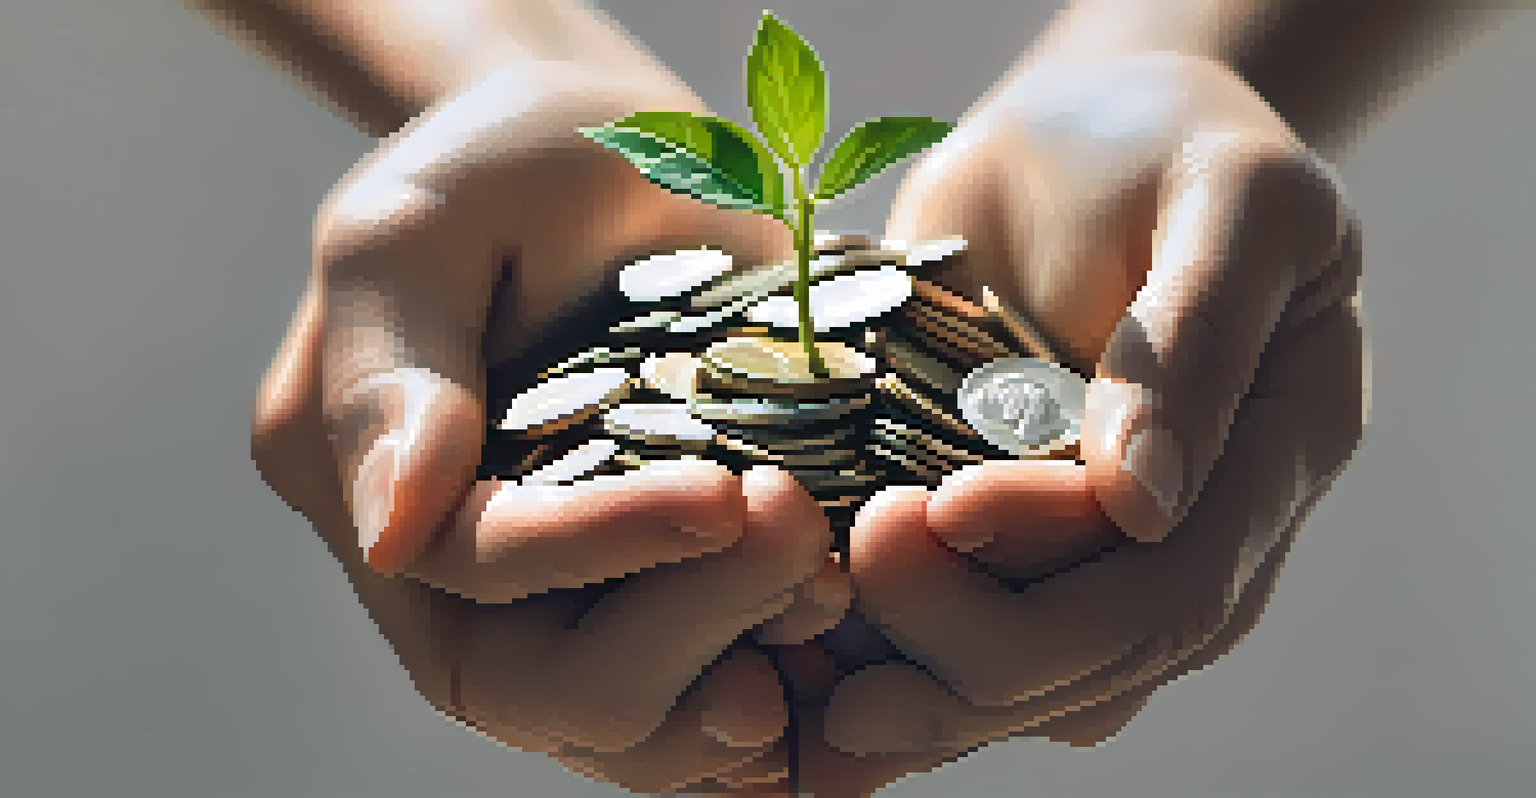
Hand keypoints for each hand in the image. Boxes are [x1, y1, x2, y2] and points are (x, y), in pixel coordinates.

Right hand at [247, 60, 850, 793]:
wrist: (621, 151)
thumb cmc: (512, 160)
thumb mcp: (421, 224)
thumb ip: (392, 374)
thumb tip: (393, 534)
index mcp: (364, 483)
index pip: (471, 568)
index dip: (594, 549)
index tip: (728, 492)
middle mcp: (457, 571)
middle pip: (545, 689)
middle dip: (682, 632)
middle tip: (800, 539)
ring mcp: (564, 593)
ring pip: (628, 722)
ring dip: (734, 684)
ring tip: (828, 597)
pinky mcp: (659, 587)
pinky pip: (700, 690)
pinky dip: (770, 686)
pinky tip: (835, 644)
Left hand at [798, 49, 1366, 792]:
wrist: (1088, 141)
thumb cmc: (1166, 144)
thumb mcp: (1226, 200)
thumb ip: (1194, 338)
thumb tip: (1144, 503)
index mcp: (1274, 459)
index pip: (1180, 583)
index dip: (1054, 570)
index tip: (934, 505)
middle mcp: (1197, 537)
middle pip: (1097, 664)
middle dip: (966, 657)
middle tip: (843, 581)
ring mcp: (1100, 557)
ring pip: (1028, 688)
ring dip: (917, 697)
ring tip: (802, 681)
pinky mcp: (1012, 551)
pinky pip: (961, 643)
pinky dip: (884, 662)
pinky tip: (797, 663)